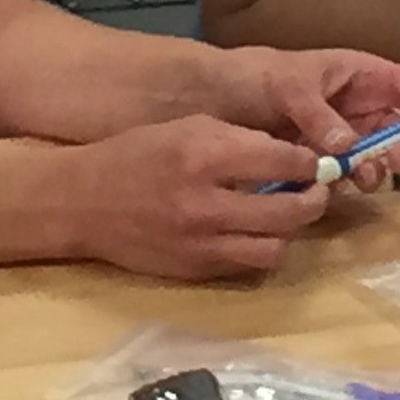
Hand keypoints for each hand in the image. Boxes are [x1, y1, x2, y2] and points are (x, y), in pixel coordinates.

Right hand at [60, 116, 334, 279]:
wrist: (82, 202)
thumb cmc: (136, 154)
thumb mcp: (188, 128)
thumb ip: (238, 140)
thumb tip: (288, 156)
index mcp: (206, 155)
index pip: (284, 161)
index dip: (310, 162)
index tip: (318, 160)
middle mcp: (208, 203)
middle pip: (291, 211)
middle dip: (314, 199)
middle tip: (316, 189)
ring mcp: (202, 243)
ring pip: (275, 247)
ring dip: (289, 231)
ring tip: (286, 214)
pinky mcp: (195, 271)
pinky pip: (246, 265)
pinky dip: (258, 248)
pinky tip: (254, 231)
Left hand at [197, 45, 399, 187]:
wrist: (217, 100)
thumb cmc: (258, 76)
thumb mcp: (288, 86)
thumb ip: (318, 115)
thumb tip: (347, 150)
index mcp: (366, 75)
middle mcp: (364, 107)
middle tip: (389, 165)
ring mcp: (347, 137)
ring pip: (383, 161)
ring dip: (376, 172)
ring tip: (352, 175)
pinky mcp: (327, 163)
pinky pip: (351, 179)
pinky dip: (347, 186)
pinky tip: (326, 184)